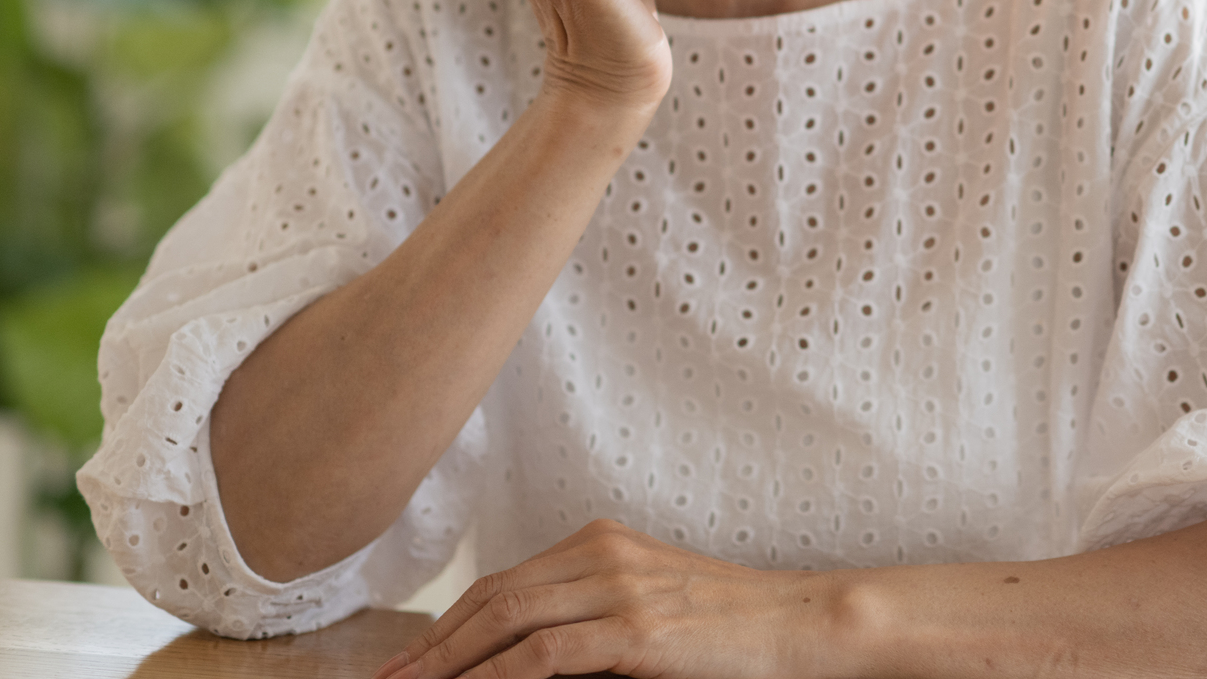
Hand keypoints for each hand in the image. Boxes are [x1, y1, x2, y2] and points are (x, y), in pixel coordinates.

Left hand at [373, 520, 837, 678]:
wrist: (801, 623)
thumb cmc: (731, 627)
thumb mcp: (652, 605)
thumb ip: (592, 615)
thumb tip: (524, 658)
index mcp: (601, 542)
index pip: (502, 583)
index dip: (445, 624)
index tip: (405, 661)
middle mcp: (603, 554)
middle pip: (491, 598)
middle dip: (430, 646)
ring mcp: (620, 588)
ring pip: (506, 621)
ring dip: (448, 663)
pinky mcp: (638, 630)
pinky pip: (545, 654)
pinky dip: (499, 676)